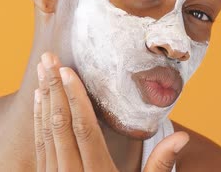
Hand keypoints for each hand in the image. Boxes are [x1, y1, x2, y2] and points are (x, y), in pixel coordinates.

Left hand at [33, 52, 188, 171]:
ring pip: (46, 133)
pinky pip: (40, 145)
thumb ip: (160, 167)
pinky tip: (39, 101)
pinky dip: (38, 120)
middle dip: (53, 89)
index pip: (83, 129)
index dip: (74, 98)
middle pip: (60, 125)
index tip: (66, 71)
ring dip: (43, 100)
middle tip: (47, 58)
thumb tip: (182, 137)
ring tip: (41, 70)